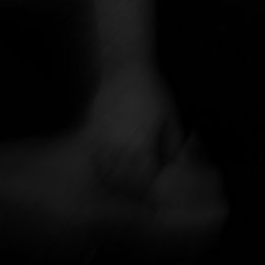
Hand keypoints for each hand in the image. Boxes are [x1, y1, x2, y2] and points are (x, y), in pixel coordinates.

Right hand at [88, 67, 184, 200]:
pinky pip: (96, 160)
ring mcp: (103, 140)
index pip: (144, 182)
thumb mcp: (170, 118)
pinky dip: (105, 168)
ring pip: (107, 174)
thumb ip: (172, 146)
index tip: (156, 197)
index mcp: (141, 145)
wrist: (125, 67)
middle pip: (124, 183)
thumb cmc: (152, 92)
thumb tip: (172, 168)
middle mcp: (119, 147)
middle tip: (142, 196)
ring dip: (118, 182)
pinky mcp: (92, 133)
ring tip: (127, 185)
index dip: (150, 192)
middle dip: (134, 191)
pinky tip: (113, 168)